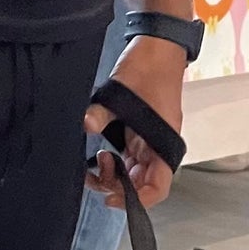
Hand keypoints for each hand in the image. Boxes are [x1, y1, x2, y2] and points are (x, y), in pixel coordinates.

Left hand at [85, 35, 187, 208]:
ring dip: (113, 174)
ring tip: (97, 160)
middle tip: (94, 174)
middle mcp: (158, 151)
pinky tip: (100, 155)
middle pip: (141, 185)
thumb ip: (103, 113)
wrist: (157, 49)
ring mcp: (149, 145)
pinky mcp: (139, 136)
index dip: (135, 200)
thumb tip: (86, 125)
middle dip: (117, 185)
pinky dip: (113, 162)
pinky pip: (128, 160)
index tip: (111, 198)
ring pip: (132, 175)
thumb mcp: (122, 92)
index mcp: (163, 146)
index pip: (156, 188)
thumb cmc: (149, 71)